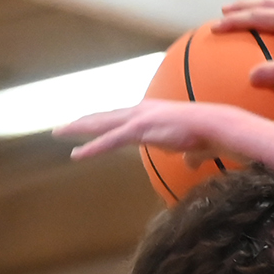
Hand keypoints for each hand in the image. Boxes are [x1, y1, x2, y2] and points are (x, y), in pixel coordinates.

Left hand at [62, 99, 267, 166]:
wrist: (216, 125)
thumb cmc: (208, 136)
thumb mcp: (193, 147)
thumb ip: (188, 155)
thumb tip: (190, 163)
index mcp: (150, 113)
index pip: (119, 118)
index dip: (101, 123)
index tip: (86, 125)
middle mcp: (140, 111)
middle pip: (104, 117)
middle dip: (81, 122)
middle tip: (61, 127)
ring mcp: (138, 118)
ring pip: (101, 125)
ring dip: (78, 130)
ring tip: (58, 133)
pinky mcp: (140, 129)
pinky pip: (109, 141)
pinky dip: (92, 148)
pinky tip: (76, 154)